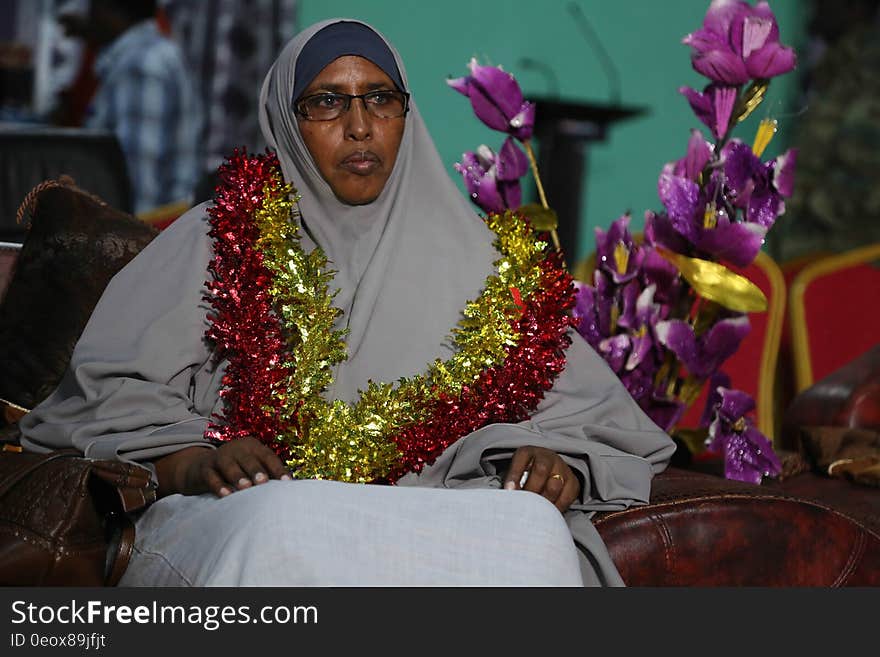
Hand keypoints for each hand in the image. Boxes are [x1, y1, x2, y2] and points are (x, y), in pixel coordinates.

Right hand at [156, 436, 290, 497]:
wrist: (199, 468)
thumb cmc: (235, 471)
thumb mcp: (250, 467)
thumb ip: (267, 474)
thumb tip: (290, 489)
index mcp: (252, 447)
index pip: (268, 456)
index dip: (278, 469)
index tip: (287, 483)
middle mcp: (237, 448)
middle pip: (248, 459)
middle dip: (257, 470)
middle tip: (263, 482)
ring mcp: (219, 457)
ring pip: (229, 466)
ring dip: (238, 476)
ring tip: (245, 487)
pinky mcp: (204, 468)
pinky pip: (211, 477)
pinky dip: (219, 486)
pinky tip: (226, 495)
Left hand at [503, 445, 580, 512]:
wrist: (549, 469)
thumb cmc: (528, 473)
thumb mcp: (516, 472)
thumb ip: (512, 482)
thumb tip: (509, 496)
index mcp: (529, 452)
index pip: (521, 458)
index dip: (514, 476)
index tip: (509, 491)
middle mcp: (547, 457)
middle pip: (541, 470)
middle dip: (531, 490)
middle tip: (524, 504)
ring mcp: (562, 468)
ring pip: (554, 485)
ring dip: (544, 501)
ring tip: (536, 510)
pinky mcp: (573, 482)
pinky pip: (567, 496)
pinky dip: (557, 507)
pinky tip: (549, 512)